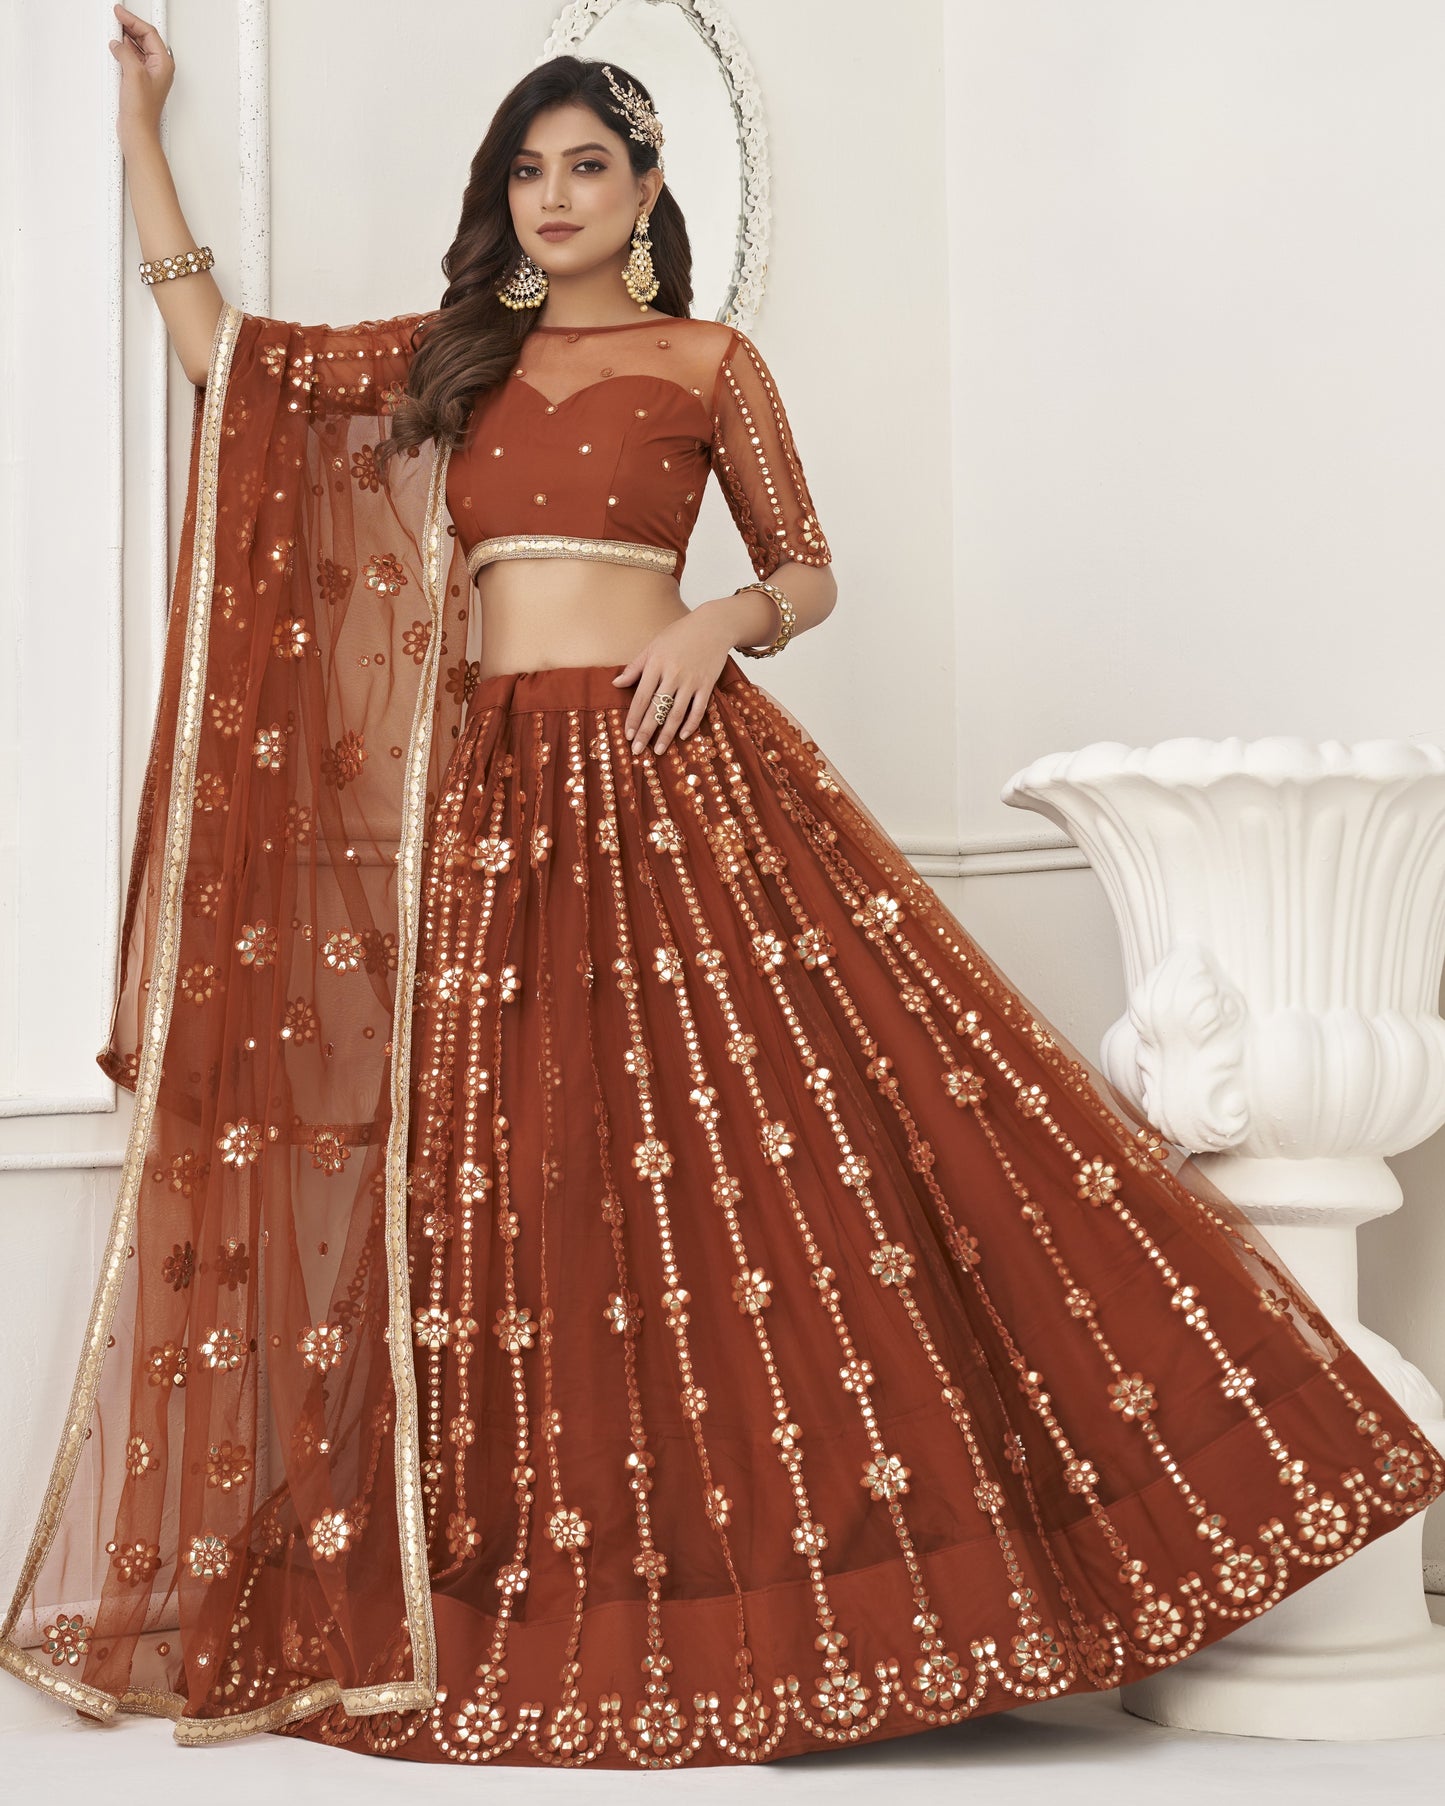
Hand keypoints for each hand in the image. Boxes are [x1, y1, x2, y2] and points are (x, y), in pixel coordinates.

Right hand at [110, 6, 174, 141]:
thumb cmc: (142, 110)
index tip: (120, 12)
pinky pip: (132, 59)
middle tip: (117, 17)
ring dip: (126, 38)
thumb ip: (126, 53)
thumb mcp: (133, 73)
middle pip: (145, 38)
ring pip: (138, 48)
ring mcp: (149, 75)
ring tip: (115, 29)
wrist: (137, 131)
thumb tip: (118, 44)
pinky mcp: (139, 82)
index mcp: (163, 64)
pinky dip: (123, 51)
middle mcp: (159, 68)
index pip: (149, 33)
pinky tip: (115, 49)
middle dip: (130, 26)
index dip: (133, 20)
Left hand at [611, 606, 735, 756]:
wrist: (712, 626)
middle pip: (656, 709)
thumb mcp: (653, 646)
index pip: (641, 697)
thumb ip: (635, 667)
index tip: (627, 735)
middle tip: (638, 750)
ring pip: (676, 713)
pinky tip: (682, 736)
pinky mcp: (707, 685)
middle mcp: (673, 675)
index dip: (634, 718)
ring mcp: (691, 681)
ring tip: (658, 750)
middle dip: (646, 732)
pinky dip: (690, 724)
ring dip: (666, 734)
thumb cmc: (679, 635)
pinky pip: (698, 709)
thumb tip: (616, 683)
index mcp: (656, 664)